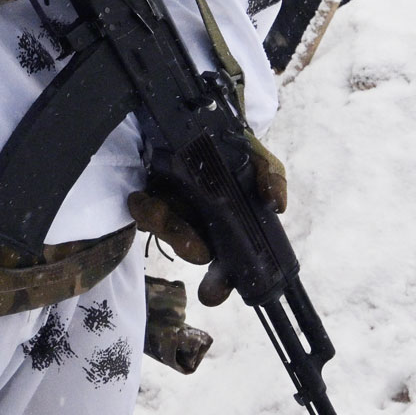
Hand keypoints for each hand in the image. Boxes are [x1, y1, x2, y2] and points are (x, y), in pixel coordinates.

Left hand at [126, 133, 287, 306]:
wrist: (209, 121)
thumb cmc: (238, 153)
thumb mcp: (259, 161)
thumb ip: (271, 178)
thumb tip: (276, 204)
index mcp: (229, 231)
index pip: (226, 268)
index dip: (220, 284)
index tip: (212, 293)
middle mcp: (201, 227)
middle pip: (192, 248)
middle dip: (188, 247)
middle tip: (192, 246)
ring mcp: (175, 212)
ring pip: (165, 230)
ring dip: (161, 225)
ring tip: (154, 210)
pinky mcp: (153, 195)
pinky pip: (144, 209)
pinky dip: (142, 206)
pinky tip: (139, 198)